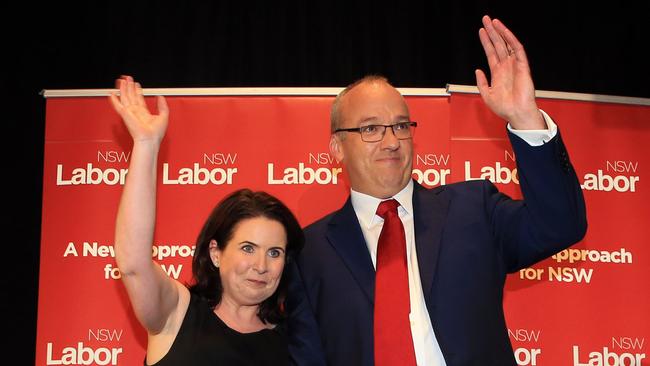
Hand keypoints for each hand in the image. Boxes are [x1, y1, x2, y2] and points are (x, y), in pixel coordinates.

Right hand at [109, 75, 168, 142]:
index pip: (139, 99)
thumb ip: (162, 105)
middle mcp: (136, 112)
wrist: (149, 139)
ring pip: (125, 97)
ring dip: (123, 89)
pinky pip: (118, 105)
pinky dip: (114, 100)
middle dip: (129, 87)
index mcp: (144, 113)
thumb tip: (160, 97)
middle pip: (131, 96)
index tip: (136, 84)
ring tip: (122, 80)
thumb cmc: (156, 133)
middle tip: (127, 78)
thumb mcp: (164, 116)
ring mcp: (130, 113)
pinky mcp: (125, 114)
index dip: (137, 91)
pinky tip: (112, 94)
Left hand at [475, 15, 545, 129]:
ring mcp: (514, 65)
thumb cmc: (504, 108)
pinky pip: (518, 50)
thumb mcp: (487, 95)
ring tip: (493, 21)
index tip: (481, 31)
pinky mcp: (523, 66)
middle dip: (492, 32)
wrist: (516, 114)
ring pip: (507, 44)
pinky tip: (505, 32)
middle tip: (486, 19)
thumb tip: (477, 70)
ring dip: (500, 32)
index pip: (491, 53)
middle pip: (498, 45)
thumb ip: (481, 82)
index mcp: (498, 73)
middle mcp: (506, 66)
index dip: (486, 41)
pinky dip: (511, 40)